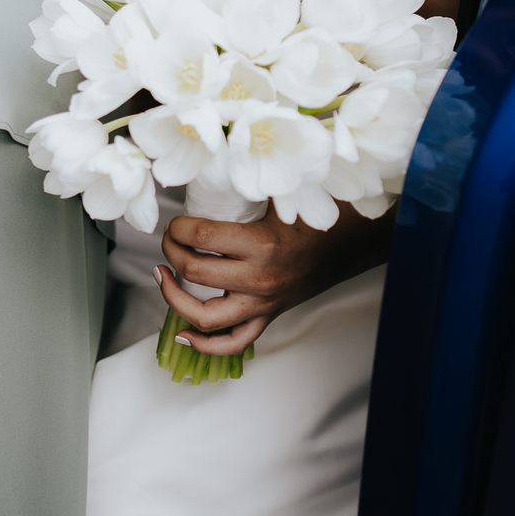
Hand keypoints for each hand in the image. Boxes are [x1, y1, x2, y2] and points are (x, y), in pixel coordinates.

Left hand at [156, 203, 393, 354]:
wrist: (351, 244)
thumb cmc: (317, 216)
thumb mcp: (282, 196)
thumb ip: (247, 185)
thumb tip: (208, 171)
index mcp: (261, 245)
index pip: (200, 237)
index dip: (177, 227)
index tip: (174, 222)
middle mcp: (259, 279)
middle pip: (194, 272)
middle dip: (170, 253)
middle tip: (168, 241)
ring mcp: (263, 303)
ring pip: (205, 317)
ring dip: (174, 299)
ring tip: (163, 277)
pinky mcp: (267, 317)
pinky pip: (233, 343)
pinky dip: (204, 344)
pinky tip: (182, 332)